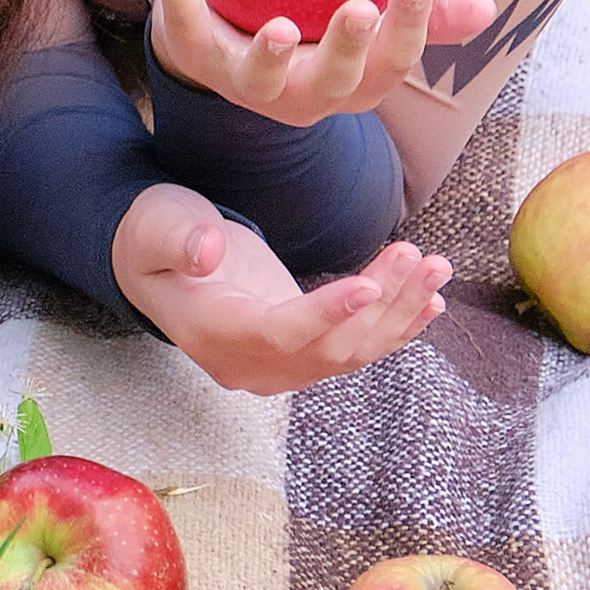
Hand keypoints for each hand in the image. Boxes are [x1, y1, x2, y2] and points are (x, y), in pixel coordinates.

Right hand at [111, 183, 450, 394]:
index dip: (326, 315)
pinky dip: (395, 329)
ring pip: (350, 353)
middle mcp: (249, 363)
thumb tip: (207, 251)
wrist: (155, 264)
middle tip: (417, 255)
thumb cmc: (153, 238)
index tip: (368, 283)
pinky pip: (354, 351)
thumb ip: (178, 239)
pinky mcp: (298, 352)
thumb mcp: (156, 224)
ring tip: (435, 267)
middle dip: (380, 304)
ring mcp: (276, 365)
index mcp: (212, 334)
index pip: (279, 334)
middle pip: (328, 348)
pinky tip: (429, 303)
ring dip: (399, 313)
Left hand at [148, 0, 494, 127]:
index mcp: (353, 84)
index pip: (391, 64)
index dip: (409, 30)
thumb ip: (422, 14)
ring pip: (259, 77)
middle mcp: (302, 93)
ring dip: (269, 53)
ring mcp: (246, 82)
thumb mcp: (371, 25)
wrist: (224, 45)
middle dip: (348, 50)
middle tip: (361, 9)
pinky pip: (186, 21)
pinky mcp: (197, 56)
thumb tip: (485, 4)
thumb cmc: (316, 28)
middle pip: (332, 81)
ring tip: (278, 26)